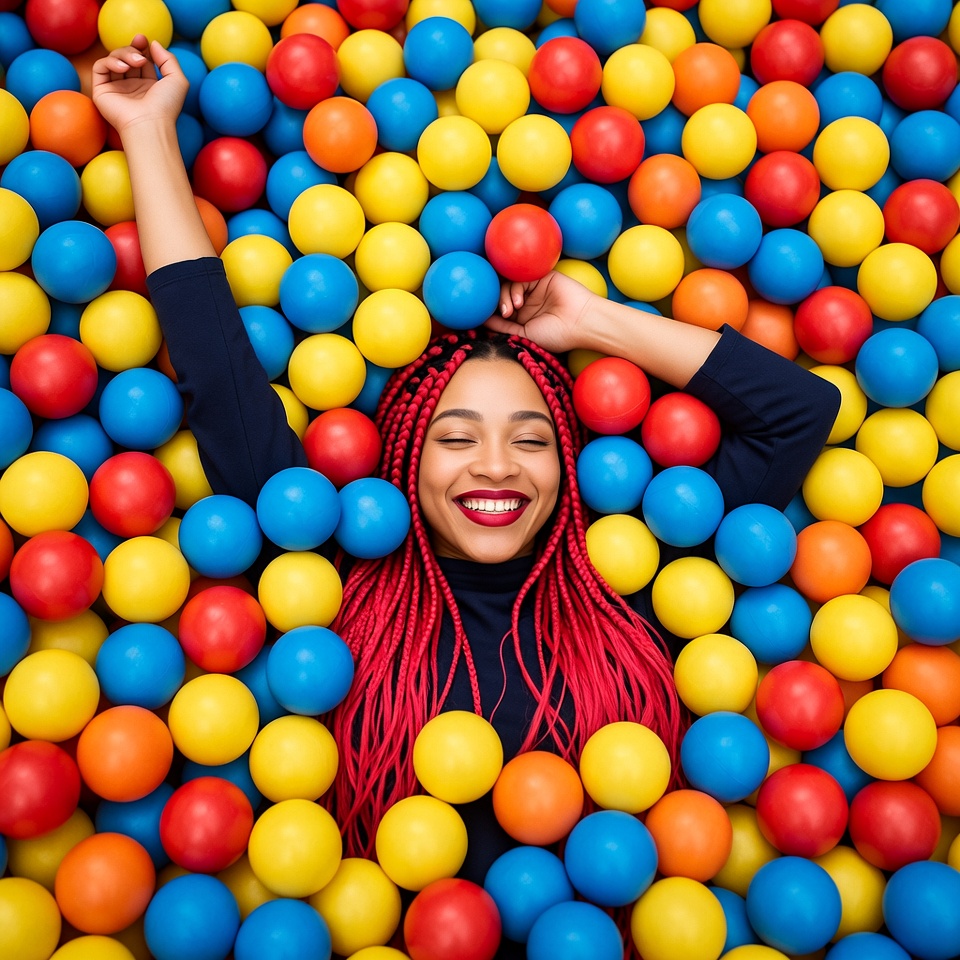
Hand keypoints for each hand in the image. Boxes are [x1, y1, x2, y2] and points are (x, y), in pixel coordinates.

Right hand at [92, 37, 187, 135]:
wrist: (150, 124)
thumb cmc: (166, 107)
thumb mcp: (177, 80)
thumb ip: (168, 59)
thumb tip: (153, 44)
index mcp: (149, 86)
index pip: (141, 59)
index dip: (142, 47)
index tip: (144, 40)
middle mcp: (132, 87)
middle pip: (127, 57)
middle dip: (132, 48)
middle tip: (140, 45)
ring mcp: (116, 88)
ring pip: (113, 59)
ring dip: (124, 54)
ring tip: (137, 62)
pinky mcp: (102, 91)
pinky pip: (100, 67)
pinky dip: (110, 61)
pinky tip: (123, 67)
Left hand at [484, 272, 598, 354]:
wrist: (582, 324)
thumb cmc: (557, 336)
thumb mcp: (524, 335)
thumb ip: (503, 328)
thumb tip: (482, 321)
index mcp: (523, 317)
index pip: (499, 308)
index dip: (489, 311)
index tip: (482, 319)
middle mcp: (528, 301)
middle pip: (501, 294)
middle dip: (495, 303)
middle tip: (502, 314)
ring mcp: (535, 288)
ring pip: (508, 284)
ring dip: (504, 297)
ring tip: (511, 310)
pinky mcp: (542, 276)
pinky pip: (520, 276)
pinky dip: (514, 289)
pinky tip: (519, 302)